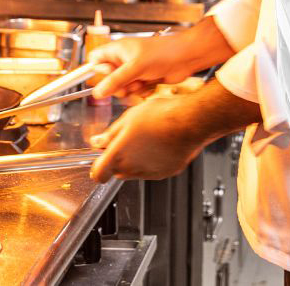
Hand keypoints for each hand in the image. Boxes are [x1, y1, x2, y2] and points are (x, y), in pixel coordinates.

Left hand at [88, 78, 261, 181]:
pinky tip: (160, 145)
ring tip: (147, 140)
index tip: (100, 160)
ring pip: (135, 172)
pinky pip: (153, 171)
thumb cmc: (163, 115)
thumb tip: (98, 141)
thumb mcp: (130, 117)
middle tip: (127, 141)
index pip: (98, 174)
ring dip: (135, 161)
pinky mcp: (166, 172)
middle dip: (118, 160)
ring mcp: (150, 172)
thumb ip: (111, 133)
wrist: (191, 120)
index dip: (97, 168)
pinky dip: (153, 162)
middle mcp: (132, 167)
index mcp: (119, 154)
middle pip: (117, 172)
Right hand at [90, 16, 233, 98]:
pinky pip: (134, 91)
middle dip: (118, 85)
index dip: (98, 69)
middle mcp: (124, 59)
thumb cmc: (164, 52)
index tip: (107, 75)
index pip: (95, 59)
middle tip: (129, 82)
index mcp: (118, 49)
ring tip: (143, 81)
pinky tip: (151, 84)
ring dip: (132, 89)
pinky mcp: (144, 79)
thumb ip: (115, 80)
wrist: (186, 58)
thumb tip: (97, 93)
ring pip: (121, 88)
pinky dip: (142, 91)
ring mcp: (134, 70)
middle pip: (107, 79)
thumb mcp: (135, 67)